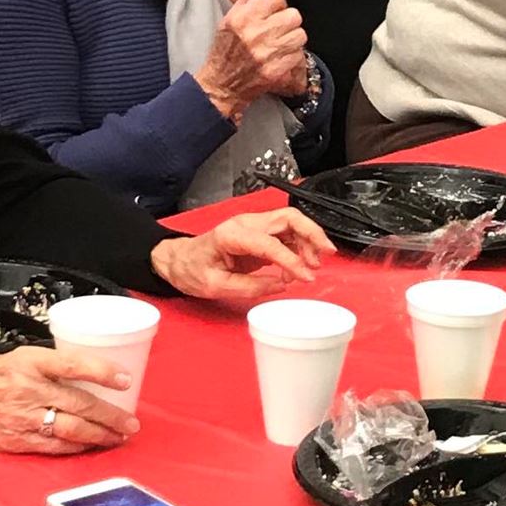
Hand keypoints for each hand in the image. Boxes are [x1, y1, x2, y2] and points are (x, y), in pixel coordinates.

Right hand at [0, 348, 134, 453]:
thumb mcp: (7, 358)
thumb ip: (41, 366)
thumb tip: (79, 372)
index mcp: (25, 362)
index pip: (72, 365)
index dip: (102, 372)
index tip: (125, 380)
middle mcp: (26, 390)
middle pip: (80, 403)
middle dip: (111, 416)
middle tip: (132, 422)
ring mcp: (21, 418)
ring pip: (72, 429)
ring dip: (101, 435)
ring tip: (119, 437)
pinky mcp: (16, 440)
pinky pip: (54, 446)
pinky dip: (77, 447)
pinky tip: (91, 447)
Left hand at [150, 207, 332, 304]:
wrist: (179, 260)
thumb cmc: (191, 270)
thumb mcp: (215, 286)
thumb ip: (249, 287)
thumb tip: (280, 285)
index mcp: (232, 235)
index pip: (270, 243)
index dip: (292, 260)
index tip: (306, 277)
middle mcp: (245, 224)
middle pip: (289, 218)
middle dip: (312, 234)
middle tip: (327, 255)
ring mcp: (253, 226)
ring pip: (291, 223)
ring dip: (308, 241)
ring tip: (312, 266)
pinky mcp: (258, 234)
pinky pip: (286, 235)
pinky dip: (299, 247)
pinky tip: (299, 266)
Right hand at [194, 0, 308, 118]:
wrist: (221, 85)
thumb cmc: (225, 48)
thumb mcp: (232, 16)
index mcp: (242, 17)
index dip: (276, 4)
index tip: (269, 13)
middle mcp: (254, 33)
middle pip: (293, 15)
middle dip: (286, 22)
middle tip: (276, 30)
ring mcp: (266, 54)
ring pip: (299, 35)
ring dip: (292, 40)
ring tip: (279, 45)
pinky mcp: (275, 71)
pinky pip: (298, 55)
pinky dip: (292, 57)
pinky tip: (279, 59)